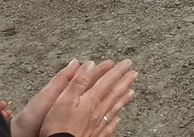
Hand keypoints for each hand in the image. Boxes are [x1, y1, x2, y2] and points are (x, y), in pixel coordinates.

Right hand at [11, 59, 135, 136]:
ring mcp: (98, 124)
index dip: (118, 71)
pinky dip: (115, 120)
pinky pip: (109, 126)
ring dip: (123, 99)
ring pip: (114, 108)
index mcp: (91, 100)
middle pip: (114, 94)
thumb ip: (78, 82)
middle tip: (134, 74)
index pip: (107, 81)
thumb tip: (90, 65)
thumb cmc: (59, 126)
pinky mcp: (95, 136)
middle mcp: (98, 111)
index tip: (127, 63)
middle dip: (124, 82)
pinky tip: (118, 119)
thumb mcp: (64, 99)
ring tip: (131, 92)